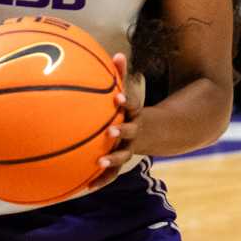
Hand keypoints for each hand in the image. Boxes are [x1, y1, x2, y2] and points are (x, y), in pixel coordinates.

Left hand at [81, 55, 139, 193]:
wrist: (155, 133)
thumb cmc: (131, 109)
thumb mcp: (128, 92)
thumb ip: (121, 74)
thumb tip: (117, 53)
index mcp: (134, 113)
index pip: (132, 105)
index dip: (125, 101)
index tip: (117, 98)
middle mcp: (134, 131)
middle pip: (130, 131)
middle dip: (121, 132)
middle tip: (110, 131)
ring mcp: (130, 147)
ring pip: (123, 155)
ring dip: (113, 159)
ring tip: (99, 162)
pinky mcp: (122, 160)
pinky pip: (113, 173)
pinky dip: (101, 180)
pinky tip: (85, 187)